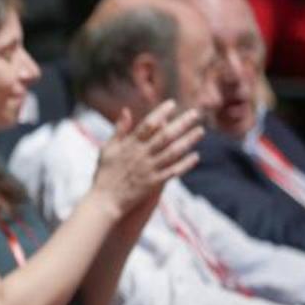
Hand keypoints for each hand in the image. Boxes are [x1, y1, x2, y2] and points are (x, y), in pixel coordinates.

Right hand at [92, 100, 202, 217]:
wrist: (105, 201)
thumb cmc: (104, 174)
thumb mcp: (107, 148)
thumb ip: (119, 130)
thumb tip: (127, 110)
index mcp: (129, 145)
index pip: (147, 124)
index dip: (160, 113)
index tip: (172, 103)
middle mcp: (141, 155)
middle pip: (165, 136)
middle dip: (181, 123)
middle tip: (196, 113)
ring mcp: (149, 169)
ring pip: (173, 152)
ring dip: (188, 141)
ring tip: (200, 131)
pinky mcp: (154, 183)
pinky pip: (173, 172)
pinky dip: (185, 164)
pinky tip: (195, 156)